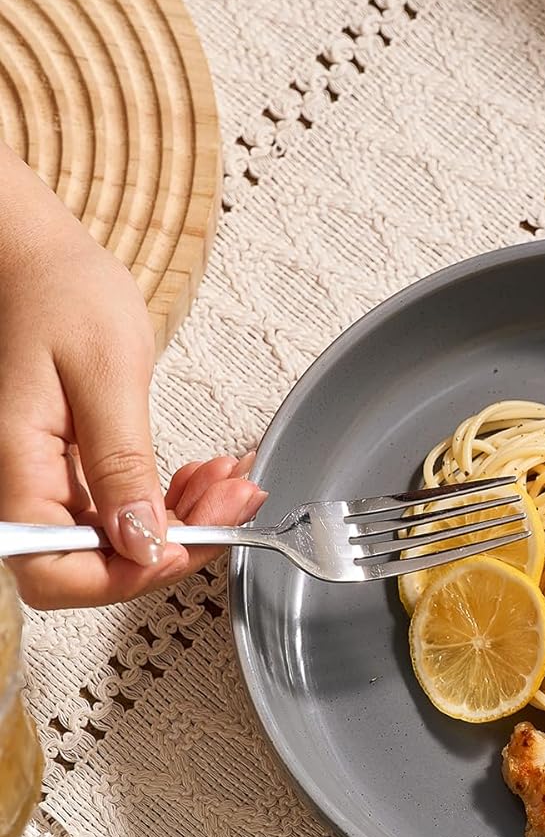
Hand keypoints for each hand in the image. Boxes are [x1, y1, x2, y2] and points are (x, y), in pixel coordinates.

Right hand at [0, 155, 265, 608]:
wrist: (39, 258)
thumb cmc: (60, 292)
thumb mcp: (106, 372)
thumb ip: (122, 464)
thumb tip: (140, 541)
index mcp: (17, 467)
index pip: (57, 573)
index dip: (127, 577)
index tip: (186, 546)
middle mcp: (21, 485)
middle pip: (92, 566)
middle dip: (171, 545)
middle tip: (231, 504)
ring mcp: (44, 483)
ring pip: (114, 542)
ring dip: (180, 522)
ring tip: (227, 483)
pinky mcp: (67, 473)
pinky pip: (117, 510)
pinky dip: (165, 501)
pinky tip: (200, 479)